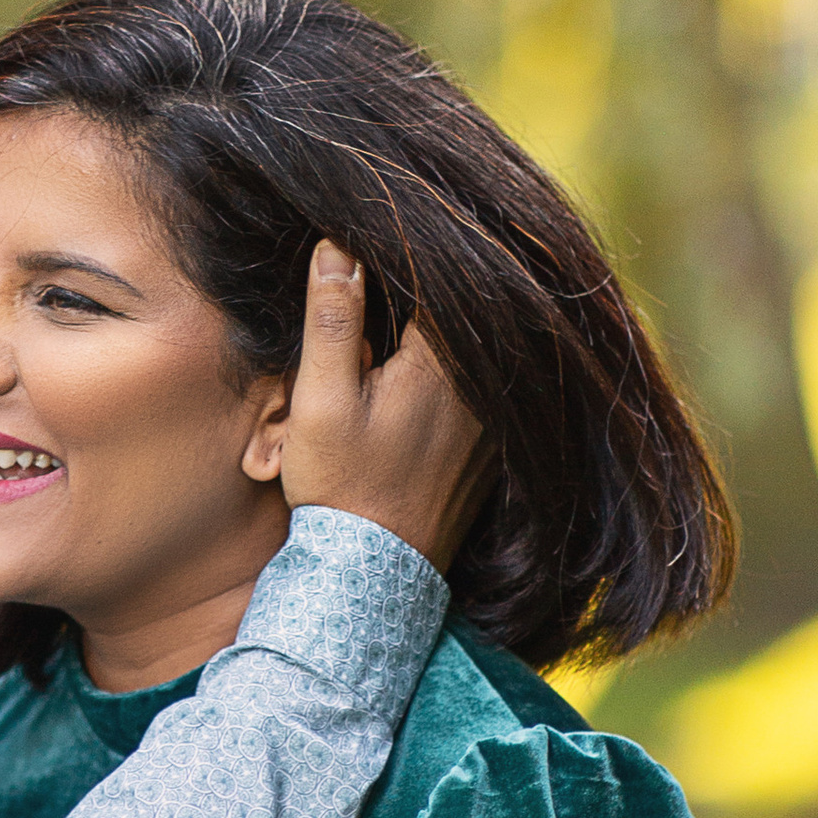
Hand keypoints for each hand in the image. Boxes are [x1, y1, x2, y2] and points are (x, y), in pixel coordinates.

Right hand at [277, 247, 489, 571]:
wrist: (372, 575)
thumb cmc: (341, 487)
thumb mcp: (321, 399)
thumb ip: (331, 320)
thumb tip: (337, 246)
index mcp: (443, 364)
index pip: (442, 277)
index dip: (407, 254)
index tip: (373, 242)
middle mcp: (484, 388)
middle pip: (465, 313)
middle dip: (427, 291)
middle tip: (385, 281)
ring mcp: (496, 422)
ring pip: (478, 352)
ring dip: (446, 331)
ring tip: (398, 329)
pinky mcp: (494, 450)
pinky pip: (484, 389)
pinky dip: (459, 373)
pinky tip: (420, 379)